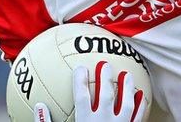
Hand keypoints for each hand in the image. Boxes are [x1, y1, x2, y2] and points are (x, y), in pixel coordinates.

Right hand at [33, 61, 147, 121]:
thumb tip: (39, 107)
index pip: (82, 96)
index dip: (81, 80)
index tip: (80, 68)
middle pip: (106, 94)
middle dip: (106, 77)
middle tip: (105, 64)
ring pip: (126, 103)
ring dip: (127, 88)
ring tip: (127, 76)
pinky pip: (138, 118)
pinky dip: (140, 106)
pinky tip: (141, 96)